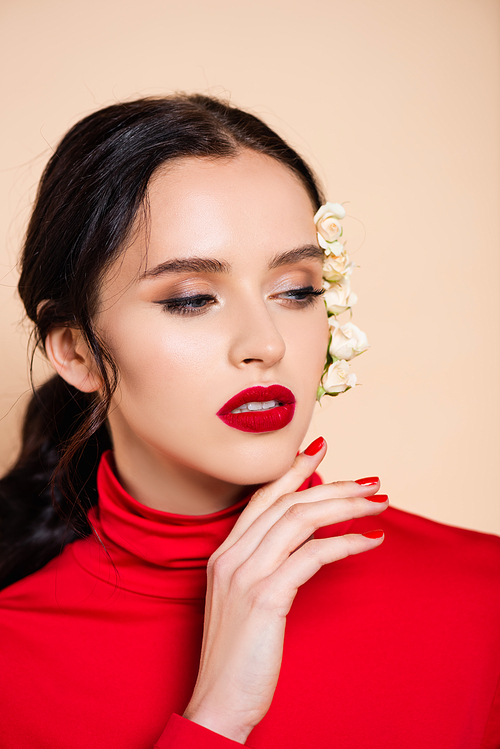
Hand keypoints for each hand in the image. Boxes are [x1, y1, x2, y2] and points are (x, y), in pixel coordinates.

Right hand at [183, 438, 387, 742]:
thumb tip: (303, 538)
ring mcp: (245, 575)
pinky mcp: (265, 598)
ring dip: (346, 507)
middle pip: (287, 503)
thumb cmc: (237, 653)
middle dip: (333, 486)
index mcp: (223, 553)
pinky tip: (370, 541)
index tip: (319, 449)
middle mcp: (231, 556)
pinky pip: (312, 555)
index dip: (292, 470)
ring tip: (379, 504)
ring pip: (301, 520)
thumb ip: (263, 564)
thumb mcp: (243, 599)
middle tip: (370, 481)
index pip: (262, 498)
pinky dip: (345, 543)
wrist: (218, 701)